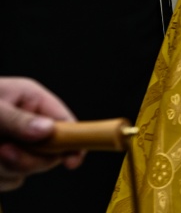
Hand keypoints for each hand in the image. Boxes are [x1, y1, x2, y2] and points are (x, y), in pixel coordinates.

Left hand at [0, 77, 82, 191]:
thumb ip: (16, 120)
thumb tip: (46, 131)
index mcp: (30, 100)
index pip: (65, 121)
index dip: (74, 140)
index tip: (72, 159)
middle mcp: (26, 123)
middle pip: (49, 152)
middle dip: (26, 158)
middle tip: (3, 153)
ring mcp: (12, 144)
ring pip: (26, 170)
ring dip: (4, 169)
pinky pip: (9, 180)